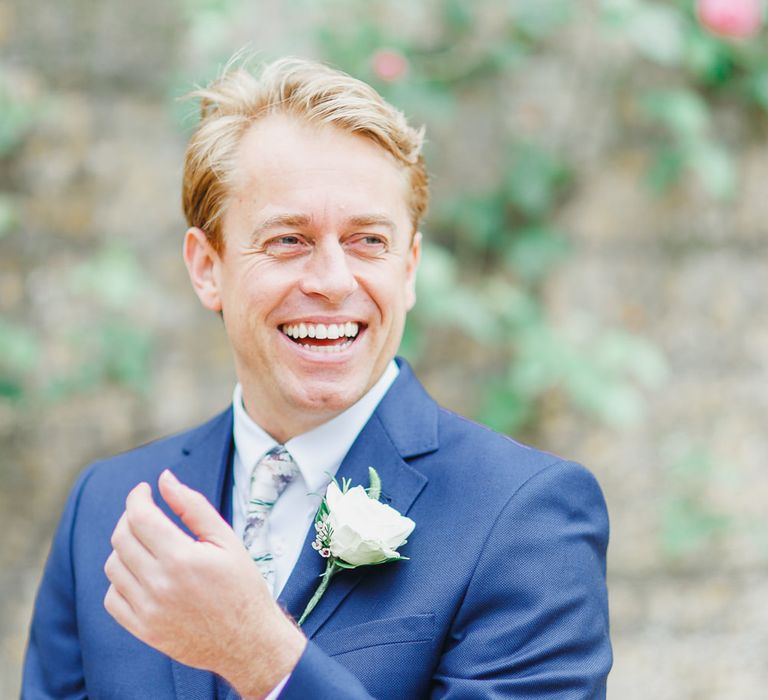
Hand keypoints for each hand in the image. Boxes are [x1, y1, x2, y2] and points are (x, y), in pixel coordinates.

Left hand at [104, 469, 305, 697]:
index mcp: (182, 558)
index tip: (144, 490)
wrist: (249, 640)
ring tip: (146, 543)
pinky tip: (141, 573)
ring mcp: (148, 610)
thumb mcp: (226, 539)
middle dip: (130, 517)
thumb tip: (165, 479)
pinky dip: (121, 580)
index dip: (137, 497)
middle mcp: (159, 584)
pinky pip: (113, 598)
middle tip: (146, 512)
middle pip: (122, 538)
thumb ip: (192, 506)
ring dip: (124, 547)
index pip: (140, 517)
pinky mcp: (143, 630)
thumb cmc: (242, 585)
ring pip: (114, 566)